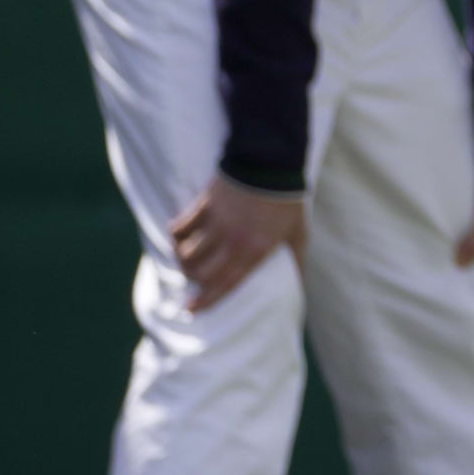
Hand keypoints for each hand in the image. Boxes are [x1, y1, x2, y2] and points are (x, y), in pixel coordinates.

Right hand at [170, 175, 306, 312]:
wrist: (273, 163)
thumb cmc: (287, 202)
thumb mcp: (298, 234)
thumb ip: (295, 262)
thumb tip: (298, 288)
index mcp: (256, 251)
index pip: (226, 284)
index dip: (206, 300)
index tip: (190, 311)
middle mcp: (232, 241)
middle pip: (200, 272)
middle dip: (193, 279)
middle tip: (193, 277)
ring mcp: (216, 223)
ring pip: (186, 252)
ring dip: (182, 258)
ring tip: (185, 257)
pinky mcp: (204, 205)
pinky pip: (180, 226)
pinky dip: (175, 233)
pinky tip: (178, 234)